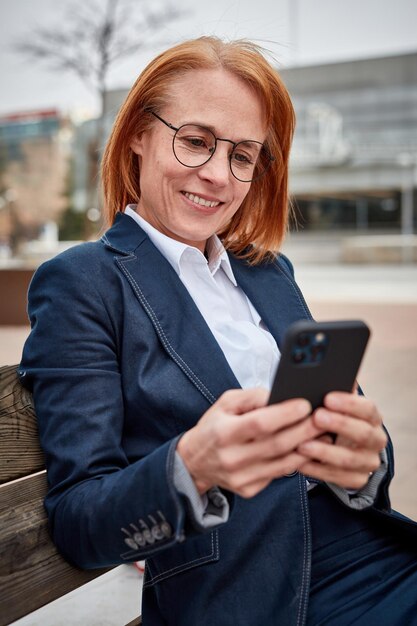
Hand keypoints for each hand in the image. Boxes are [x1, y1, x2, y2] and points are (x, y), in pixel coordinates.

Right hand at [177, 388, 323, 497]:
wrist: (194, 462)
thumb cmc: (214, 427)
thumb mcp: (225, 403)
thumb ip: (252, 397)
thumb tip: (280, 396)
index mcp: (224, 432)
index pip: (260, 423)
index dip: (285, 414)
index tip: (305, 405)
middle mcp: (232, 457)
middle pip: (277, 444)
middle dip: (305, 430)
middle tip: (323, 419)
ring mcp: (241, 477)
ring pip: (283, 463)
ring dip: (307, 448)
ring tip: (324, 435)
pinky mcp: (249, 489)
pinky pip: (279, 475)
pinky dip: (295, 462)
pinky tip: (307, 450)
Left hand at [297, 392, 387, 489]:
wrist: (340, 448)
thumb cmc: (332, 419)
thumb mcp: (334, 407)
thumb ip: (332, 395)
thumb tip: (320, 377)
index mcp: (372, 418)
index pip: (368, 409)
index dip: (349, 403)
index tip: (327, 398)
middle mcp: (375, 440)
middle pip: (363, 433)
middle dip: (339, 425)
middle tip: (316, 418)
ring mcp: (368, 462)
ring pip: (349, 459)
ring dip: (324, 451)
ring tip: (302, 444)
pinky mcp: (357, 479)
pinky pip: (338, 477)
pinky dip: (317, 469)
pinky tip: (300, 462)